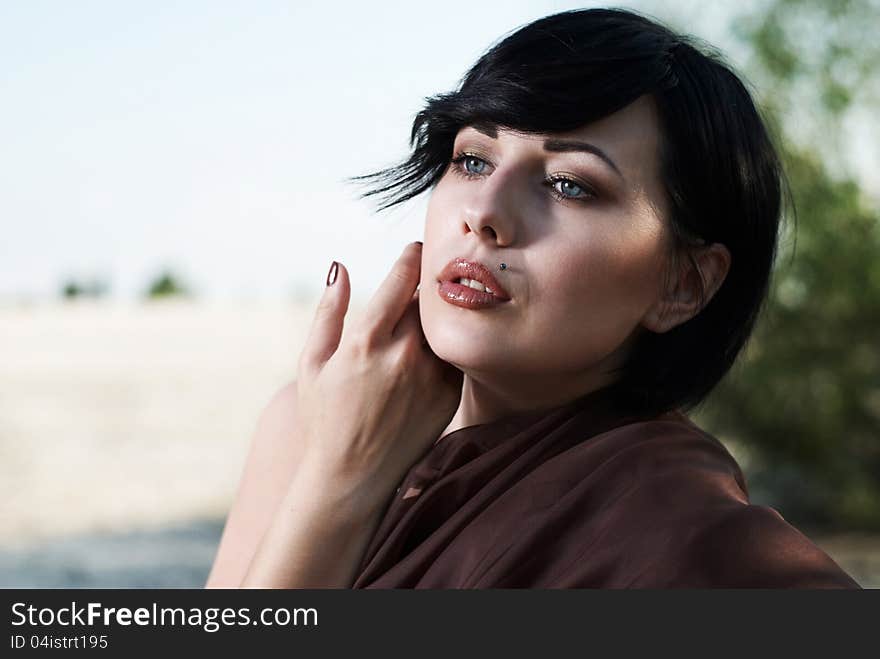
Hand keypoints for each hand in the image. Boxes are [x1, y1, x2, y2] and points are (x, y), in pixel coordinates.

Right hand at [294, 241, 462, 506]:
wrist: (352, 476)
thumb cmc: (325, 418)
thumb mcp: (312, 363)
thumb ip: (328, 313)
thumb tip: (341, 268)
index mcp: (366, 342)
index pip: (400, 282)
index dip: (410, 259)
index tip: (416, 249)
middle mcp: (403, 355)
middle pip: (427, 301)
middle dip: (425, 287)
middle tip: (425, 280)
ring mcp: (430, 377)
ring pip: (444, 327)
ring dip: (438, 317)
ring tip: (430, 317)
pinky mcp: (448, 396)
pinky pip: (454, 357)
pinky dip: (446, 348)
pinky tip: (434, 353)